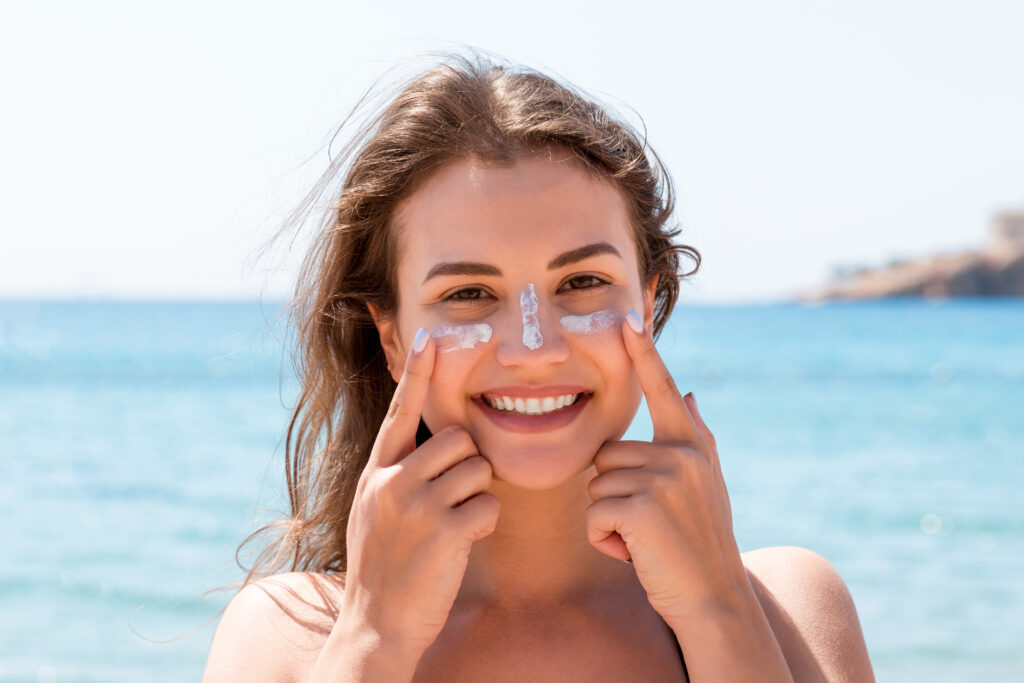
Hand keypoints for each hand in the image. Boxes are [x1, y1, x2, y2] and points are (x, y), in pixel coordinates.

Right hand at [339, 329, 500, 652]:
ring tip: (454, 524)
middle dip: (467, 465)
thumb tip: (434, 445)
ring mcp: (416, 506)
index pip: (399, 412)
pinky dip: (484, 523)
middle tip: (454, 498)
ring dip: (477, 496)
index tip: (431, 337)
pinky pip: (488, 505)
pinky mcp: (444, 531)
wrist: (376, 622)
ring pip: (477, 469)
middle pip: (457, 439)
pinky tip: (463, 542)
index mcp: (376, 472)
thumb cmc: (383, 565)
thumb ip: (396, 475)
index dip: (417, 373)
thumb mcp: (374, 511)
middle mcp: (392, 481)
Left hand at [585, 311, 746, 623]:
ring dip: (607, 520)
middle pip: (606, 455)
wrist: (714, 599)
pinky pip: (593, 514)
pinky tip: (634, 554)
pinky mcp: (642, 506)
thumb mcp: (707, 486)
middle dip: (613, 494)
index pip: (663, 390)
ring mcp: (663, 478)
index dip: (645, 355)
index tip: (630, 318)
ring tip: (644, 540)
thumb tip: (690, 394)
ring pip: (596, 486)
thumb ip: (696, 438)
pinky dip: (604, 540)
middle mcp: (681, 454)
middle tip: (648, 525)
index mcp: (691, 445)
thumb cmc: (702, 544)